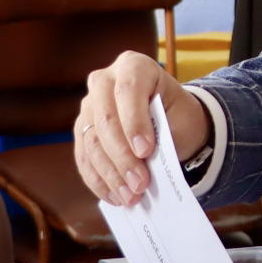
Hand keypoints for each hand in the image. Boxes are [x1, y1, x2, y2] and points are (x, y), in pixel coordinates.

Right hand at [74, 51, 207, 206]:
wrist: (170, 121)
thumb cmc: (177, 115)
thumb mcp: (179, 117)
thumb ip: (161, 133)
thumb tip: (143, 164)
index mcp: (133, 66)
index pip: (128, 91)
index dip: (134, 123)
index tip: (146, 151)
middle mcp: (104, 80)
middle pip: (105, 120)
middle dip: (122, 157)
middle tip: (140, 184)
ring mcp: (89, 105)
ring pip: (92, 142)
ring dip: (110, 174)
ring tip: (130, 197)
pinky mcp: (82, 130)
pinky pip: (84, 157)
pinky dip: (99, 180)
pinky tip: (115, 196)